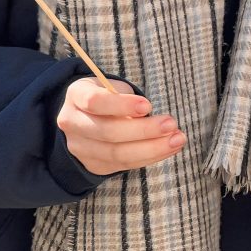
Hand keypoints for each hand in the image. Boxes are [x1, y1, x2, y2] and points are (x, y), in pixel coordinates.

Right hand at [57, 77, 186, 175]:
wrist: (85, 117)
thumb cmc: (106, 95)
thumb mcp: (111, 86)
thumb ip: (124, 97)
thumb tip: (147, 116)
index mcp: (76, 96)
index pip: (96, 102)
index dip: (122, 105)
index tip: (148, 106)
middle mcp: (73, 124)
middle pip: (108, 132)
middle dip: (143, 131)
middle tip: (171, 124)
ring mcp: (81, 148)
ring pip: (117, 153)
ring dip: (151, 148)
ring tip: (177, 139)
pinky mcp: (95, 165)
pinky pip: (124, 164)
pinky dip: (150, 157)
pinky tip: (169, 148)